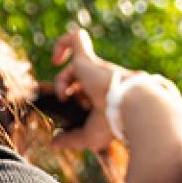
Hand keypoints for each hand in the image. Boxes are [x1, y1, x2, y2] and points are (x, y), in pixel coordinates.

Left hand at [48, 29, 117, 150]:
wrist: (128, 105)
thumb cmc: (113, 122)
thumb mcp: (89, 136)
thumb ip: (70, 139)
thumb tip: (53, 143)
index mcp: (103, 98)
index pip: (87, 94)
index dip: (75, 103)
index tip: (71, 119)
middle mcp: (100, 82)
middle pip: (78, 81)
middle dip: (66, 92)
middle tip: (65, 103)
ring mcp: (94, 69)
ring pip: (73, 67)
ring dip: (62, 82)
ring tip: (63, 96)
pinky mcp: (86, 59)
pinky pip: (75, 39)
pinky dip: (62, 44)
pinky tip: (56, 60)